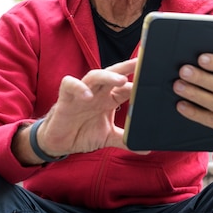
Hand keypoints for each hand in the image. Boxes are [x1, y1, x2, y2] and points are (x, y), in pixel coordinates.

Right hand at [15, 59, 139, 164]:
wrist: (60, 142)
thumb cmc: (83, 133)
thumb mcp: (108, 137)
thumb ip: (125, 140)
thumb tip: (147, 149)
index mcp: (109, 99)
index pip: (126, 86)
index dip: (137, 83)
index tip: (153, 81)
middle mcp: (97, 92)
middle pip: (113, 74)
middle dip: (126, 67)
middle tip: (140, 63)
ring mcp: (82, 92)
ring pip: (94, 75)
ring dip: (107, 76)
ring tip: (120, 80)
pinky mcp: (66, 97)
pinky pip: (70, 84)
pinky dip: (78, 87)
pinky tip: (87, 95)